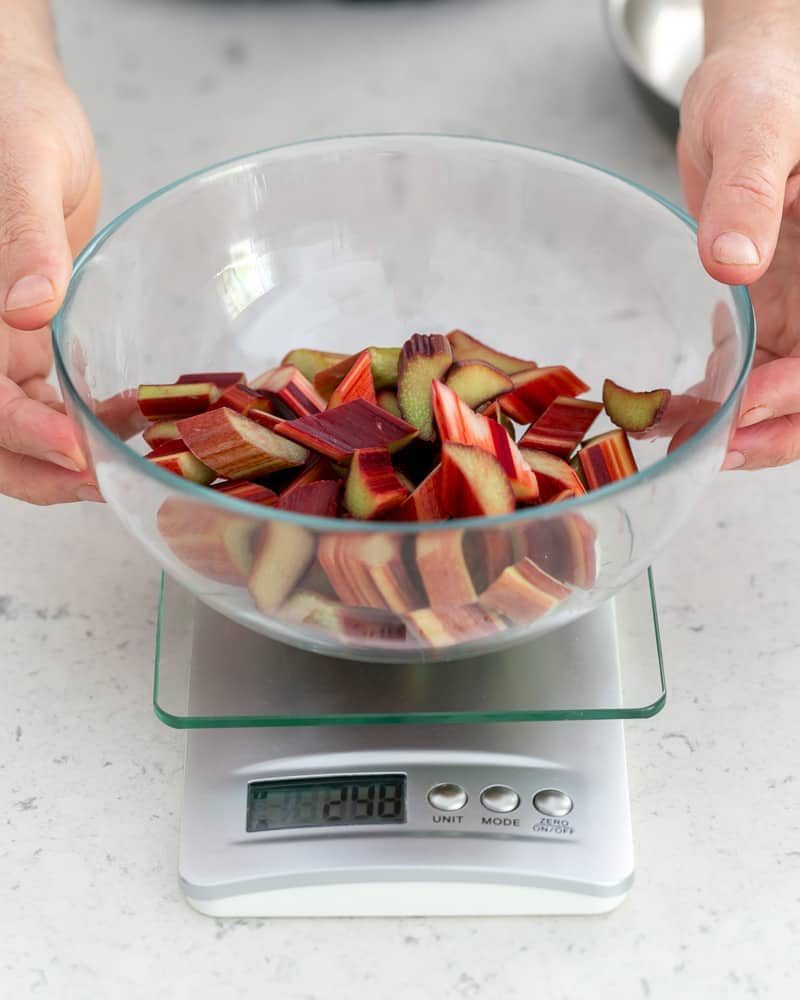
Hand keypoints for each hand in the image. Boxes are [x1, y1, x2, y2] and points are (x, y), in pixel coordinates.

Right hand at [0, 57, 101, 502]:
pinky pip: (45, 399)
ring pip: (13, 427)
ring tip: (132, 458)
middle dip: (39, 469)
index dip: (16, 430)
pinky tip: (133, 416)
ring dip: (65, 456)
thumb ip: (22, 236)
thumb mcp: (22, 162)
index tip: (75, 451)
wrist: (19, 102)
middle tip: (109, 482)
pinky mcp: (23, 341)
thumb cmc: (10, 113)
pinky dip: (82, 419)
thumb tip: (28, 311)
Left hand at [678, 30, 799, 469]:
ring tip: (679, 437)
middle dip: (779, 429)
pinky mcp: (778, 311)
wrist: (748, 89)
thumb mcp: (757, 123)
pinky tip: (677, 407)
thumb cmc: (767, 87)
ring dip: (744, 425)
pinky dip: (722, 397)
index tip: (750, 404)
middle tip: (712, 450)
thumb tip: (733, 262)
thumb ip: (749, 188)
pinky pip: (761, 372)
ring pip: (795, 392)